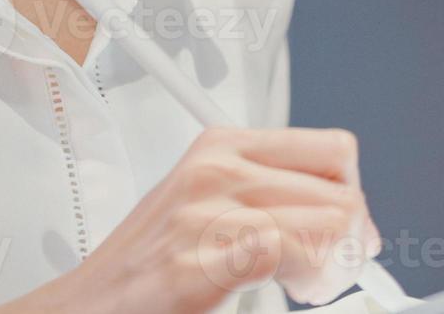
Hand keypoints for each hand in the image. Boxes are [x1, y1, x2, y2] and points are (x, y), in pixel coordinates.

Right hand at [0, 127, 377, 313]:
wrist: (90, 306)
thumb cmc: (146, 264)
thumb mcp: (202, 200)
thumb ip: (260, 189)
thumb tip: (336, 203)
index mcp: (219, 144)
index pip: (332, 149)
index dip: (353, 194)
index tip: (349, 226)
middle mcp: (216, 169)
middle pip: (340, 191)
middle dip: (352, 236)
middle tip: (334, 265)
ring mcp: (209, 213)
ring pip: (329, 222)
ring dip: (335, 263)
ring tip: (309, 281)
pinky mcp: (205, 260)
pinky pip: (293, 253)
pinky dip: (309, 280)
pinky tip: (292, 290)